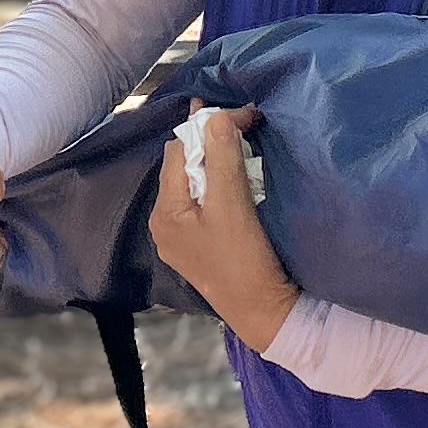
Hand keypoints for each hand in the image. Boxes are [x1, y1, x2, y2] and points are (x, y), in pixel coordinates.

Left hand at [151, 103, 297, 349]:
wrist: (263, 312)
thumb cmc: (243, 258)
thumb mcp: (232, 203)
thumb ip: (222, 156)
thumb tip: (216, 115)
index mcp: (164, 211)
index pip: (178, 150)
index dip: (207, 127)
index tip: (242, 115)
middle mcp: (164, 224)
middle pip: (183, 166)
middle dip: (210, 143)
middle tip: (244, 124)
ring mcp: (181, 238)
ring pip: (195, 184)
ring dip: (217, 163)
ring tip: (244, 145)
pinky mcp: (200, 247)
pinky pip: (204, 203)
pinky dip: (220, 185)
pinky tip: (240, 180)